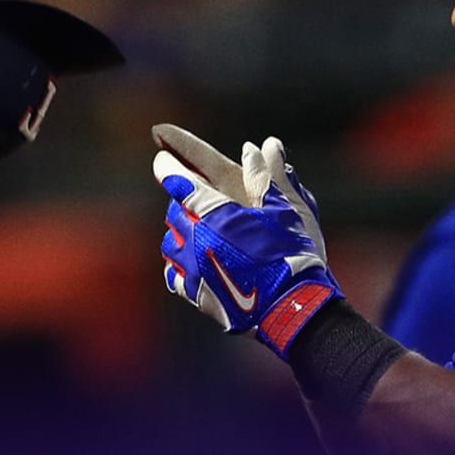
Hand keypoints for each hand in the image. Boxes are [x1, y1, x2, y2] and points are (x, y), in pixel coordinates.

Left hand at [152, 124, 341, 357]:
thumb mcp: (287, 209)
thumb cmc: (293, 253)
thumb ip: (266, 177)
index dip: (168, 166)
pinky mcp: (196, 295)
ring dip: (179, 232)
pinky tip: (192, 262)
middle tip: (194, 198)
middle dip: (182, 201)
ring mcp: (193, 269)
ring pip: (170, 243)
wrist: (292, 307)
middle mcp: (197, 239)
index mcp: (217, 214)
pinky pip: (174, 275)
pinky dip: (179, 264)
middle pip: (174, 212)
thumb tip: (255, 147)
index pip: (180, 182)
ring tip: (195, 230)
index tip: (161, 156)